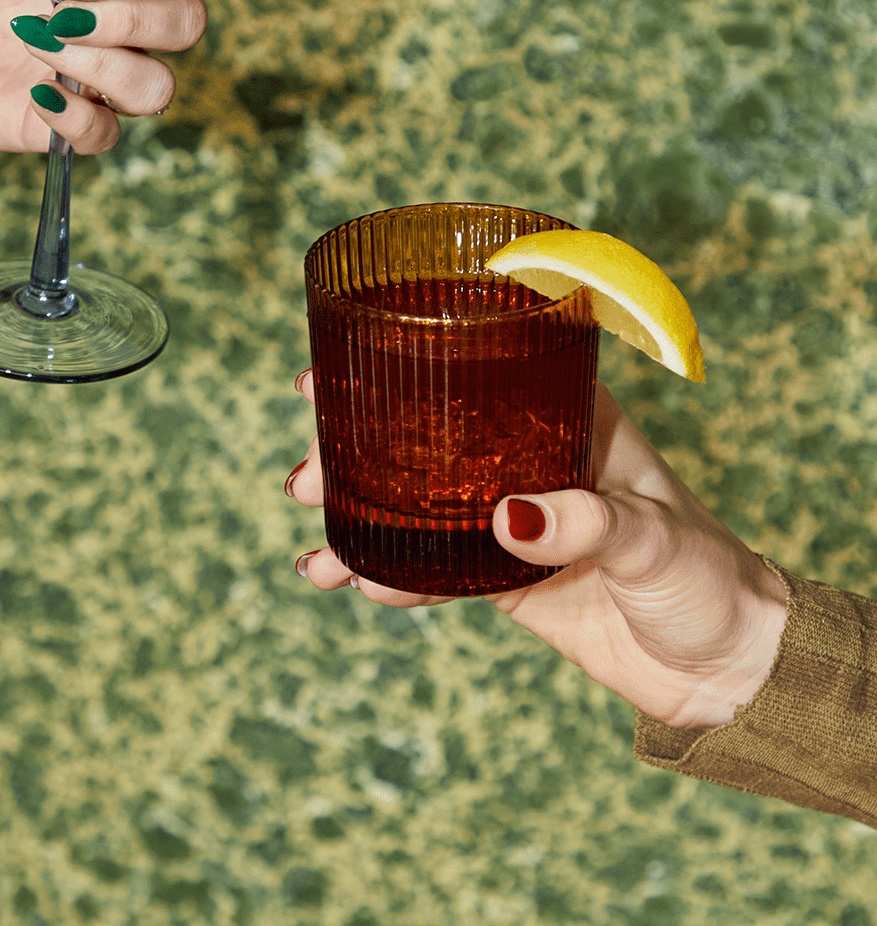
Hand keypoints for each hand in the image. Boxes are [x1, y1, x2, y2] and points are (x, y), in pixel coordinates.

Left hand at [0, 0, 238, 152]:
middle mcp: (127, 21)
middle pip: (188, 25)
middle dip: (139, 15)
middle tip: (68, 4)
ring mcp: (105, 76)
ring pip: (157, 87)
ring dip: (107, 68)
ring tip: (37, 39)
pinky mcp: (75, 123)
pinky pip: (107, 137)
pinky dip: (78, 118)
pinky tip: (36, 92)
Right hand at [286, 374, 788, 729]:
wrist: (727, 666)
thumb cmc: (708, 576)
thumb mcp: (653, 536)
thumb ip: (585, 522)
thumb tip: (505, 519)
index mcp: (566, 414)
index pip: (469, 368)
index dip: (396, 363)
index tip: (331, 373)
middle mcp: (528, 455)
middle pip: (421, 434)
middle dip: (353, 448)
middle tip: (303, 473)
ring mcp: (512, 516)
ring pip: (414, 500)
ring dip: (358, 514)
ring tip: (312, 540)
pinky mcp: (505, 576)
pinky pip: (433, 568)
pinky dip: (391, 575)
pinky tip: (353, 582)